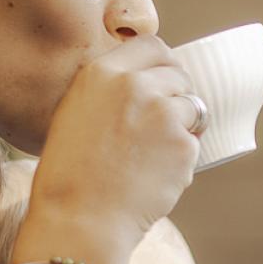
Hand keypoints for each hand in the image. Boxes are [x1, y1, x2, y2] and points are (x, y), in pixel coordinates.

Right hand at [10, 37, 200, 263]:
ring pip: (193, 107)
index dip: (163, 63)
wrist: (79, 218)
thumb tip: (146, 83)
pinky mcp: (182, 143)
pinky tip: (152, 178)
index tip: (165, 79)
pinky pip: (192, 144)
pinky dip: (180, 160)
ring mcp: (163, 112)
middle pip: (178, 74)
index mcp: (102, 72)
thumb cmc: (69, 176)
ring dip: (182, 127)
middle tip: (164, 123)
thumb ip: (109, 91)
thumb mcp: (75, 114)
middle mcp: (135, 84)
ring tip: (151, 157)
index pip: (152, 45)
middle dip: (177, 94)